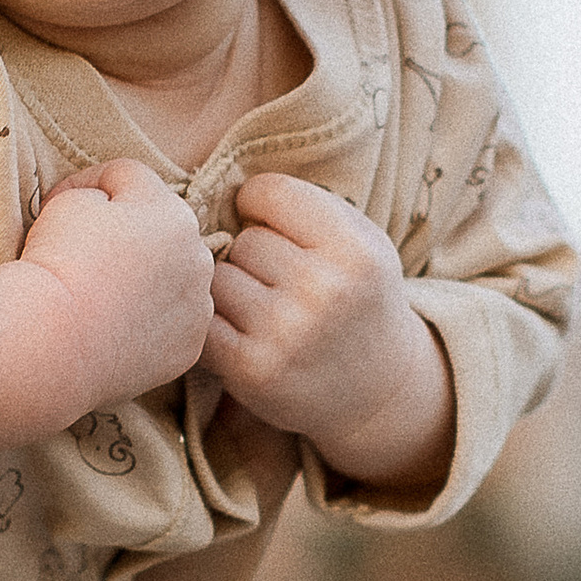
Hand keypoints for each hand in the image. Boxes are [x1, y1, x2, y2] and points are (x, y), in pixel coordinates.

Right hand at [0, 158, 215, 463]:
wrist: (52, 343)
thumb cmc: (57, 265)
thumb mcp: (69, 203)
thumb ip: (97, 195)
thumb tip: (106, 209)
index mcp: (171, 211)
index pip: (128, 177)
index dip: (86, 182)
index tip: (56, 204)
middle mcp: (198, 256)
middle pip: (159, 229)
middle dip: (126, 230)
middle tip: (80, 249)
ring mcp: (197, 306)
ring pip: (172, 277)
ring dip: (145, 276)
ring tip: (102, 292)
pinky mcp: (188, 347)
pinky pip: (170, 322)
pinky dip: (148, 320)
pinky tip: (115, 327)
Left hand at [200, 172, 455, 491]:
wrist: (378, 391)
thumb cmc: (360, 300)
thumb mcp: (363, 242)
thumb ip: (307, 207)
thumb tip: (223, 190)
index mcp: (355, 250)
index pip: (269, 191)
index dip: (261, 203)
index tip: (271, 223)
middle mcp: (324, 291)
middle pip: (243, 239)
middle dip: (252, 253)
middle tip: (277, 276)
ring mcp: (286, 334)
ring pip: (217, 278)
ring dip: (231, 288)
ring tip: (261, 304)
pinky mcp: (252, 370)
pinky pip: (202, 322)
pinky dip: (214, 324)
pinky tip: (242, 330)